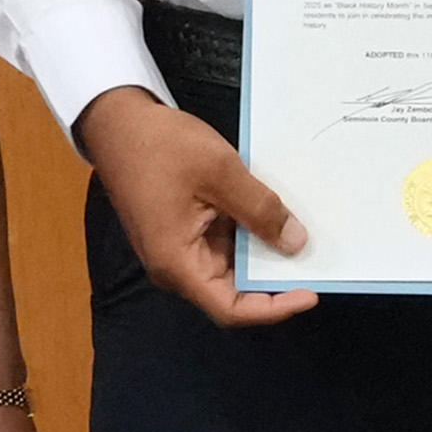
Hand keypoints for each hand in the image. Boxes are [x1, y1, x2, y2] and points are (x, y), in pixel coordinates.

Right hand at [77, 85, 320, 329]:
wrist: (116, 120)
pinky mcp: (182, 230)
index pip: (231, 310)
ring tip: (300, 234)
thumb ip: (260, 211)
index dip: (274, 308)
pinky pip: (221, 243)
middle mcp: (175, 266)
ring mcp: (178, 248)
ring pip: (230, 266)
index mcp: (177, 264)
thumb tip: (296, 244)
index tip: (310, 293)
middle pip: (233, 291)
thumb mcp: (220, 172)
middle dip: (274, 277)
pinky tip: (273, 214)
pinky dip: (248, 233)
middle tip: (315, 260)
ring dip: (262, 252)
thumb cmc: (158, 146)